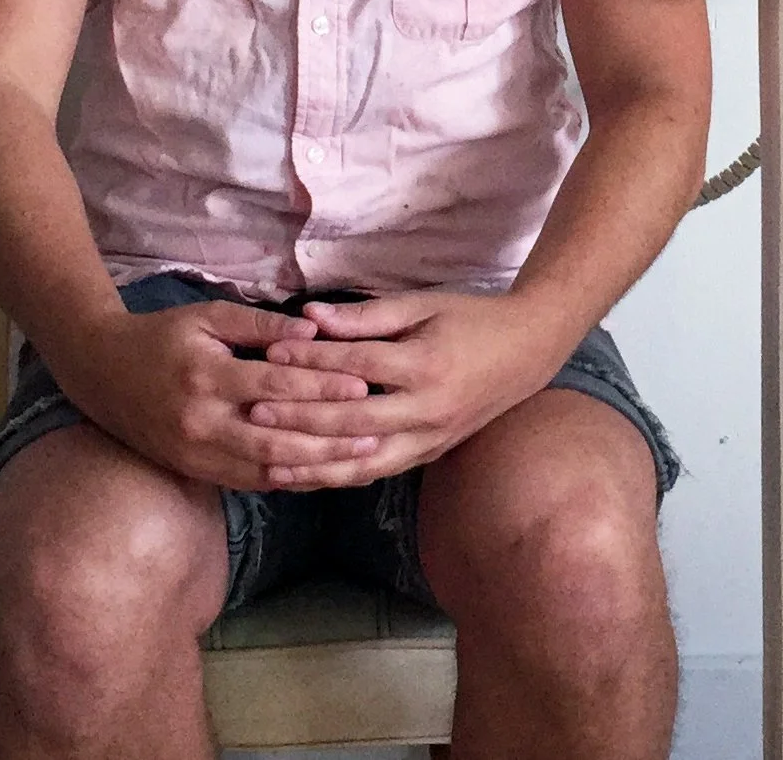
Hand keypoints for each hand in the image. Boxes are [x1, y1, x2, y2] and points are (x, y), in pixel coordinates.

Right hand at [47, 301, 382, 489]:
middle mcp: (201, 422)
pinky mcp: (194, 470)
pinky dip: (287, 480)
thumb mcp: (207, 316)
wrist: (100, 372)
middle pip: (276, 437)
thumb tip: (313, 332)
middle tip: (374, 434)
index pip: (275, 386)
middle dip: (328, 439)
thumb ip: (260, 324)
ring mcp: (196, 453)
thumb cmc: (161, 335)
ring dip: (314, 469)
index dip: (321, 386)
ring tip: (357, 463)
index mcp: (206, 375)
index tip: (363, 385)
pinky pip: (247, 481)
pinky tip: (320, 476)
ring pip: (264, 469)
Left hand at [251, 290, 567, 486]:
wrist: (528, 351)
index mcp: (425, 364)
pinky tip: (307, 476)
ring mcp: (430, 438)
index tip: (271, 353)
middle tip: (255, 410)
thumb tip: (310, 317)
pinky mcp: (429, 455)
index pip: (357, 365)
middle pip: (352, 419)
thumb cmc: (471, 318)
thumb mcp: (422, 305)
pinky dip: (340, 476)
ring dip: (314, 462)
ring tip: (268, 460)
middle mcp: (427, 409)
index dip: (313, 359)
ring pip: (362, 461)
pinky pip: (378, 472)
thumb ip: (366, 316)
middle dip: (300, 416)